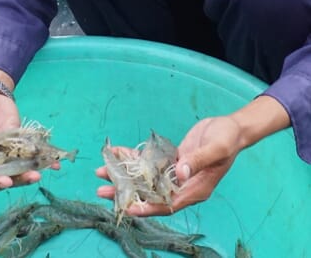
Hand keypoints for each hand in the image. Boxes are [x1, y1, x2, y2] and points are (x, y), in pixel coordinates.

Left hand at [96, 116, 242, 216]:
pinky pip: (150, 162)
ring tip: (102, 172)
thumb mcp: (217, 148)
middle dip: (127, 192)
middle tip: (103, 189)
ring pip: (147, 178)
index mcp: (196, 189)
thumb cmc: (228, 139)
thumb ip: (199, 160)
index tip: (129, 208)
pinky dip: (134, 158)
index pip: (168, 204)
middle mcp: (184, 185)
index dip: (148, 208)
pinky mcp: (173, 160)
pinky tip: (117, 153)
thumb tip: (181, 173)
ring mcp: (177, 173)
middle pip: (151, 193)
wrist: (232, 128)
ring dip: (126, 175)